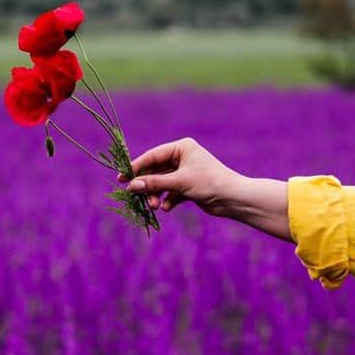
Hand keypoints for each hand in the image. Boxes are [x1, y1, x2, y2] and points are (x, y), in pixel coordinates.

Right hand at [120, 138, 292, 241]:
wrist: (233, 199)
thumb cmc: (209, 183)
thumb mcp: (179, 183)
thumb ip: (154, 184)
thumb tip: (132, 186)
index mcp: (182, 148)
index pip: (153, 156)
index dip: (136, 167)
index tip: (122, 177)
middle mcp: (182, 157)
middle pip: (156, 170)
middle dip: (147, 185)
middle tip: (133, 195)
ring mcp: (185, 172)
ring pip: (162, 183)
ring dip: (156, 194)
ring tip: (154, 205)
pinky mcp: (188, 187)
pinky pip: (171, 192)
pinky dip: (167, 199)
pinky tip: (167, 207)